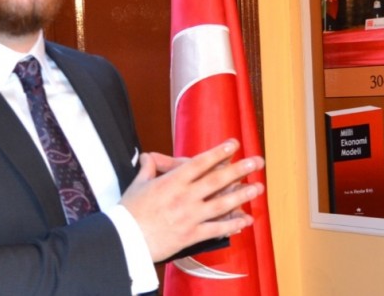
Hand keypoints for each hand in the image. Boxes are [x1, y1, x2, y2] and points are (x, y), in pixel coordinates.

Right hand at [119, 139, 264, 261]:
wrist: (126, 239)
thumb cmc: (129, 212)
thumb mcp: (137, 185)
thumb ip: (147, 169)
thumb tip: (147, 156)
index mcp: (172, 182)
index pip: (200, 163)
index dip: (218, 152)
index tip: (234, 144)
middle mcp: (184, 197)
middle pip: (216, 180)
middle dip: (238, 170)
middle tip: (256, 162)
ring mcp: (190, 216)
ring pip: (222, 204)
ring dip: (242, 196)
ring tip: (258, 188)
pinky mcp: (191, 235)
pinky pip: (216, 229)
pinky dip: (232, 225)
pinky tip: (245, 221)